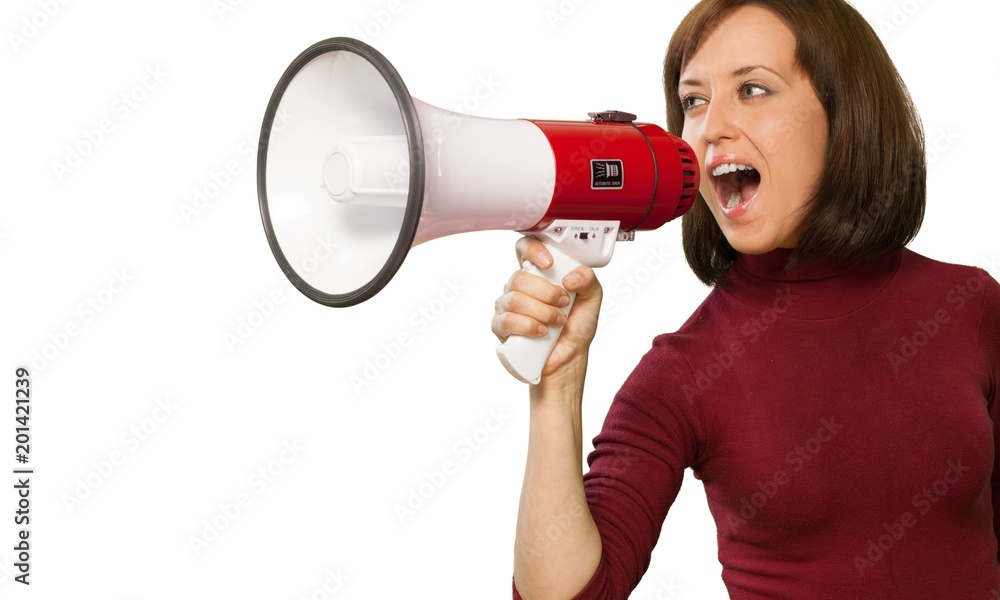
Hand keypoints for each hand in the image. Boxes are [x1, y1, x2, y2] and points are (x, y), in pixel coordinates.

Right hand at [492, 236, 602, 382]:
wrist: (568, 358)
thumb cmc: (575, 328)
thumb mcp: (592, 300)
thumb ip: (588, 280)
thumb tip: (570, 277)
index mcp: (537, 274)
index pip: (524, 249)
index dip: (532, 250)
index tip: (549, 263)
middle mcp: (518, 288)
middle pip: (519, 277)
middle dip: (546, 293)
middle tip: (563, 303)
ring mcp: (506, 307)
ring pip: (514, 299)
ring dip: (542, 312)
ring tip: (556, 322)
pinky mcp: (501, 327)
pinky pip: (507, 320)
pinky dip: (529, 326)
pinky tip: (541, 332)